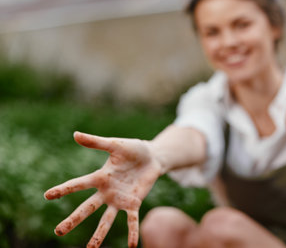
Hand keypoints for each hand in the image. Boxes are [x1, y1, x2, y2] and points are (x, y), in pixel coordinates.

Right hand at [45, 132, 160, 247]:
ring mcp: (120, 199)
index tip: (47, 195)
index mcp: (100, 177)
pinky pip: (132, 221)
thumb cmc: (132, 149)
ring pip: (106, 220)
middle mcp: (106, 191)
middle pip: (87, 208)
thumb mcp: (115, 145)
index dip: (64, 189)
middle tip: (58, 232)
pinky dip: (132, 232)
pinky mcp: (134, 203)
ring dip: (98, 235)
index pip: (78, 184)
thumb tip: (75, 134)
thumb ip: (96, 142)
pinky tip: (131, 246)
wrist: (152, 157)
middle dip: (73, 220)